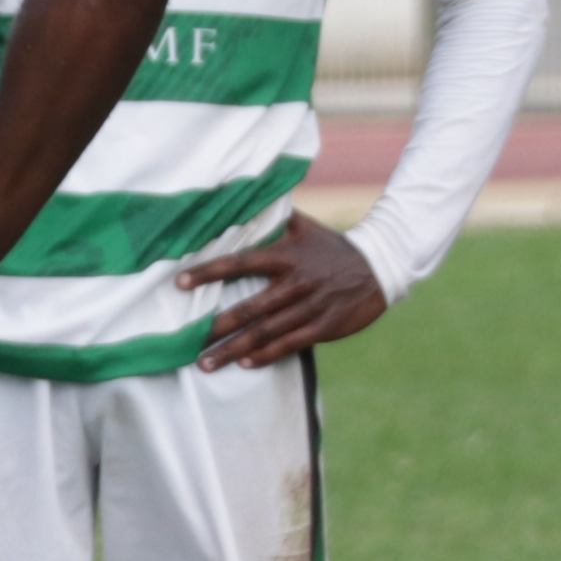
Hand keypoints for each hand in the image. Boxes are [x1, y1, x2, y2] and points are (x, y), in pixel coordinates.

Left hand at [178, 214, 390, 368]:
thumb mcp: (306, 227)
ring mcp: (310, 307)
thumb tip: (246, 198)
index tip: (180, 283)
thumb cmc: (334, 248)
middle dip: (217, 327)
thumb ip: (275, 218)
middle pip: (249, 307)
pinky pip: (291, 344)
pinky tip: (245, 363)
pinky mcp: (325, 326)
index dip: (209, 272)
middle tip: (189, 342)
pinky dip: (267, 354)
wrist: (380, 268)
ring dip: (234, 348)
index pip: (240, 263)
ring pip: (266, 331)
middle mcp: (295, 283)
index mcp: (286, 257)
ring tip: (206, 363)